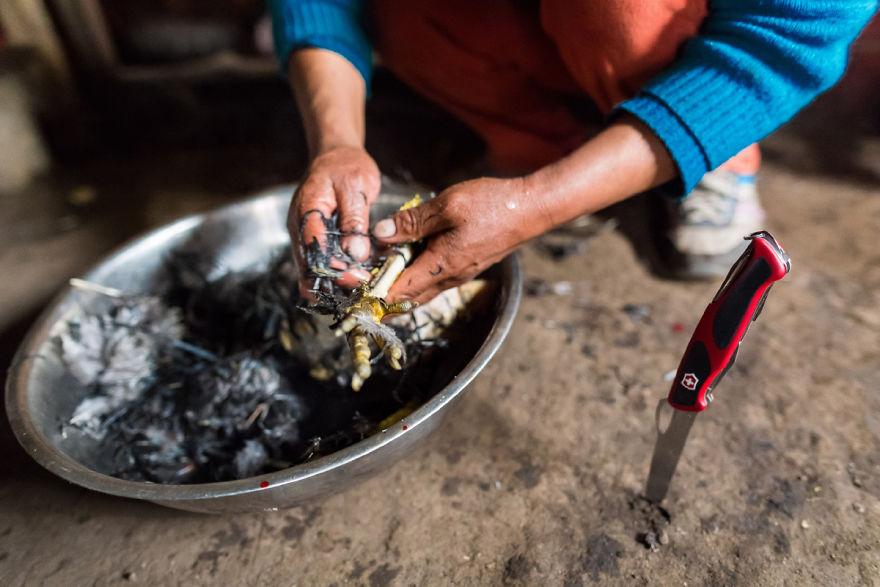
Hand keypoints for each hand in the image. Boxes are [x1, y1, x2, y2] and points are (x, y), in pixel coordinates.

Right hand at [287, 145, 380, 298]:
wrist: (336, 155)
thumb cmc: (346, 166)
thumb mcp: (356, 187)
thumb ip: (355, 219)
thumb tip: (355, 252)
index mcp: (307, 209)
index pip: (315, 247)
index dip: (334, 268)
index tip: (357, 278)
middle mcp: (299, 225)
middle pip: (307, 264)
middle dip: (332, 282)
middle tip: (360, 288)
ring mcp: (302, 234)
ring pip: (309, 269)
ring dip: (331, 284)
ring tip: (356, 289)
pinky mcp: (311, 239)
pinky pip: (316, 264)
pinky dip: (330, 276)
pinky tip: (349, 282)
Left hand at [372, 177, 550, 304]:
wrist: (531, 209)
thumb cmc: (492, 205)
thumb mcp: (446, 206)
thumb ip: (411, 222)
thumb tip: (381, 233)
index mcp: (441, 266)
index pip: (399, 292)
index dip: (375, 295)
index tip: (354, 290)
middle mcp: (450, 278)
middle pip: (408, 298)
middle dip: (382, 294)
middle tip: (359, 283)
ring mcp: (459, 274)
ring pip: (421, 288)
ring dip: (399, 282)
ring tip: (379, 267)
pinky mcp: (466, 265)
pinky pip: (434, 277)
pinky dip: (415, 272)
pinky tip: (407, 253)